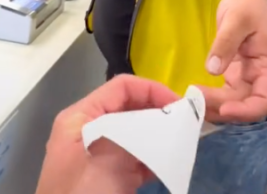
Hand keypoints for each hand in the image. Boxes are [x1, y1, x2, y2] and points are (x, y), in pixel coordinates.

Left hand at [35, 75, 177, 193]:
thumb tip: (167, 116)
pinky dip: (153, 157)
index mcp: (80, 118)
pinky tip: (170, 162)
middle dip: (157, 112)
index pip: (121, 87)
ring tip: (183, 139)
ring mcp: (97, 156)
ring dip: (158, 134)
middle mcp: (88, 131)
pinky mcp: (107, 180)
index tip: (179, 104)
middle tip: (186, 122)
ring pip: (135, 133)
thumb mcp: (107, 162)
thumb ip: (137, 133)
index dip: (151, 89)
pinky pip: (135, 158)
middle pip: (128, 108)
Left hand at [201, 0, 266, 122]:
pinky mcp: (231, 73)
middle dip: (223, 108)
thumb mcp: (237, 19)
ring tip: (191, 103)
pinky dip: (210, 98)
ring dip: (214, 107)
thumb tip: (213, 69)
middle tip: (196, 102)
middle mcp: (257, 76)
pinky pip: (223, 93)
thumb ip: (226, 43)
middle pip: (245, 104)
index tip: (225, 109)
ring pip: (232, 102)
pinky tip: (194, 97)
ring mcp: (244, 76)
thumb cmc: (248, 5)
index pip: (265, 99)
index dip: (248, 110)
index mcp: (265, 65)